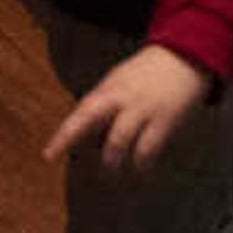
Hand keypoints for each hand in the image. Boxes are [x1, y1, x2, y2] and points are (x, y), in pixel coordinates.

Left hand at [42, 44, 213, 172]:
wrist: (184, 56)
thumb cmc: (146, 75)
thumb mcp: (118, 83)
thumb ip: (101, 106)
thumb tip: (84, 137)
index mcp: (107, 90)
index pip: (80, 114)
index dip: (63, 136)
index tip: (48, 155)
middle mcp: (120, 98)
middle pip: (91, 119)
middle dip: (75, 143)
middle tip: (77, 171)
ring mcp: (142, 109)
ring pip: (118, 141)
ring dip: (112, 163)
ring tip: (112, 176)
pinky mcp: (164, 120)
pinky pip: (148, 149)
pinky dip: (141, 165)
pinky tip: (140, 172)